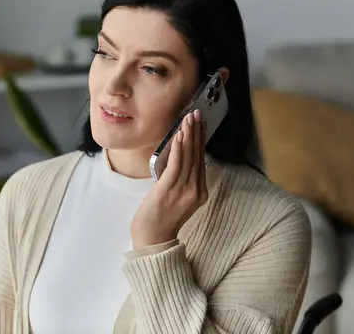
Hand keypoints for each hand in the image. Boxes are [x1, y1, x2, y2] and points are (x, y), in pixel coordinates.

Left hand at [131, 109, 207, 248]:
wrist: (152, 239)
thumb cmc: (159, 219)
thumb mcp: (176, 197)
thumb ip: (181, 180)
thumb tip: (178, 155)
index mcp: (200, 192)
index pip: (201, 160)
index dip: (201, 140)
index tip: (201, 124)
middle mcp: (196, 190)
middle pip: (198, 155)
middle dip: (197, 132)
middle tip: (197, 114)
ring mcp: (184, 190)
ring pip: (189, 157)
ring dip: (189, 135)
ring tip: (189, 119)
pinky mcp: (170, 189)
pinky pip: (177, 164)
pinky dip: (179, 148)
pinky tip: (180, 135)